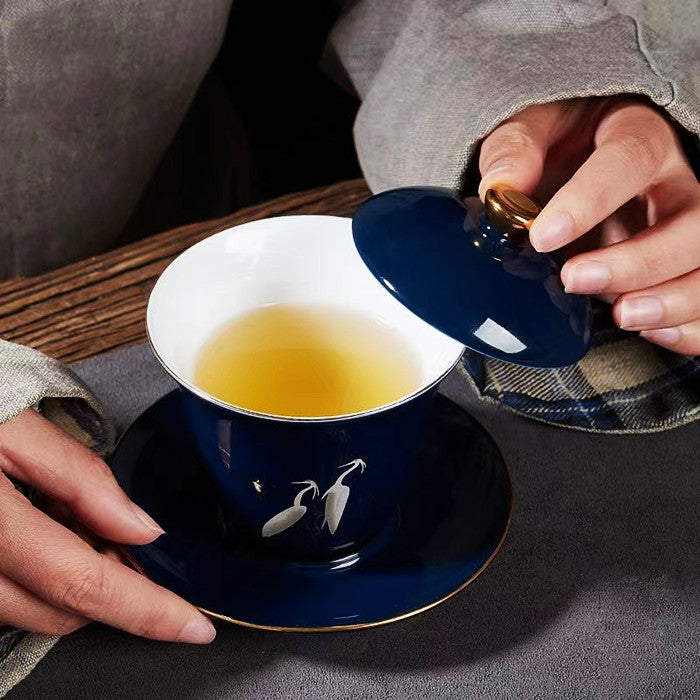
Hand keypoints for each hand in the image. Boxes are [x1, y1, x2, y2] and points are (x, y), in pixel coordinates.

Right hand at [0, 408, 214, 642]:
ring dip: (75, 580)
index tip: (193, 626)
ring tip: (79, 520)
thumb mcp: (13, 425)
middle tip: (131, 537)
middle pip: (61, 608)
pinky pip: (4, 595)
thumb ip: (78, 478)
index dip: (147, 612)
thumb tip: (141, 526)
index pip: (85, 584)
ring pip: (31, 609)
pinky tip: (46, 530)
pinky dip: (42, 575)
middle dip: (114, 587)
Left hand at [479, 97, 699, 354]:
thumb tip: (501, 188)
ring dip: (672, 299)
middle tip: (575, 280)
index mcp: (637, 136)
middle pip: (690, 222)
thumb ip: (514, 152)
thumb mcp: (529, 131)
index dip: (590, 199)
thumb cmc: (560, 144)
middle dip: (637, 261)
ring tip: (623, 314)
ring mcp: (686, 228)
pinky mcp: (683, 267)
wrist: (580, 159)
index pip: (631, 158)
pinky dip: (689, 326)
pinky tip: (652, 331)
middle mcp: (674, 183)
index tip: (543, 235)